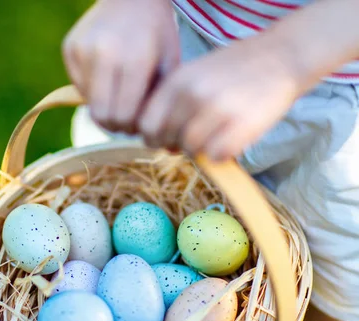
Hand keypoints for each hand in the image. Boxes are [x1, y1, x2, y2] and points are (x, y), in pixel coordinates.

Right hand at [62, 0, 178, 132]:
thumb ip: (158, 102)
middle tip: (125, 119)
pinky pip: (78, 86)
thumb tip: (151, 139)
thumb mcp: (169, 64)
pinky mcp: (69, 48)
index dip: (131, 128)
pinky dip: (92, 88)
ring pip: (88, 103)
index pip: (123, 116)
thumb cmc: (156, 33)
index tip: (137, 124)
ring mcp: (83, 49)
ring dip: (103, 105)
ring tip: (118, 92)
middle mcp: (104, 53)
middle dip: (114, 124)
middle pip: (101, 115)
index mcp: (135, 59)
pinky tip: (106, 74)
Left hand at [138, 37, 300, 159]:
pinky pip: (216, 156)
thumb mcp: (192, 75)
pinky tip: (229, 141)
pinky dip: (221, 155)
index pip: (146, 124)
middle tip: (194, 139)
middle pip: (165, 140)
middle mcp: (192, 94)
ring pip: (190, 149)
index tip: (167, 137)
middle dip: (175, 145)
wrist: (280, 57)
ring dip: (200, 150)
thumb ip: (170, 101)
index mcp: (176, 81)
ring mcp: (217, 109)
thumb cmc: (232, 71)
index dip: (154, 136)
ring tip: (214, 137)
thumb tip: (154, 139)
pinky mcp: (242, 125)